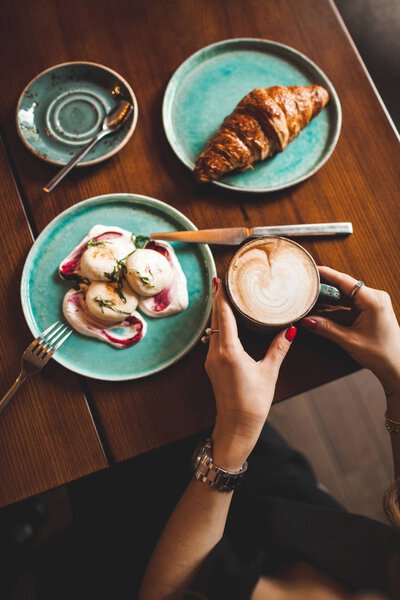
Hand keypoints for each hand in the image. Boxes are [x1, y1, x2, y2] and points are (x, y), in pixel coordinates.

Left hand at [204, 278, 295, 469]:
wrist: (236, 425)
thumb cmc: (253, 402)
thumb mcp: (269, 372)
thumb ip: (279, 348)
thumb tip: (291, 329)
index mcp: (229, 351)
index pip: (224, 316)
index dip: (222, 296)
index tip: (221, 279)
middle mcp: (215, 353)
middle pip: (215, 319)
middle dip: (218, 299)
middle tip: (221, 279)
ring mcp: (211, 359)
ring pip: (212, 328)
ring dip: (218, 311)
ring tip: (224, 295)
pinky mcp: (212, 365)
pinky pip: (213, 338)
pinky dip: (219, 325)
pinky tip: (225, 320)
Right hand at [300, 266, 399, 392]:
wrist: (396, 365)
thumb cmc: (380, 354)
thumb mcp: (349, 340)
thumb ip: (326, 329)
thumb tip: (306, 320)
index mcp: (373, 300)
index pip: (345, 281)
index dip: (326, 274)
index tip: (311, 270)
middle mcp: (374, 297)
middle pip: (343, 287)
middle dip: (323, 289)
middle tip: (304, 288)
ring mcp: (372, 303)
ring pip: (344, 297)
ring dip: (327, 301)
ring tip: (309, 301)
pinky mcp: (368, 310)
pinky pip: (348, 306)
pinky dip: (334, 309)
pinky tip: (320, 312)